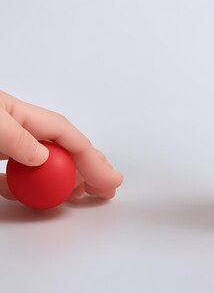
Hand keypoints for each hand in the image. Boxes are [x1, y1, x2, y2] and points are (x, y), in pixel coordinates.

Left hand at [0, 91, 122, 202]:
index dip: (91, 158)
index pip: (64, 134)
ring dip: (61, 179)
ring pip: (39, 162)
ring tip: (79, 194)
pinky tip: (29, 194)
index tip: (109, 179)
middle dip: (86, 166)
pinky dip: (23, 187)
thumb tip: (44, 157)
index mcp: (14, 112)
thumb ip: (16, 139)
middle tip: (105, 187)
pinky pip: (10, 174)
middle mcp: (11, 126)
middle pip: (59, 146)